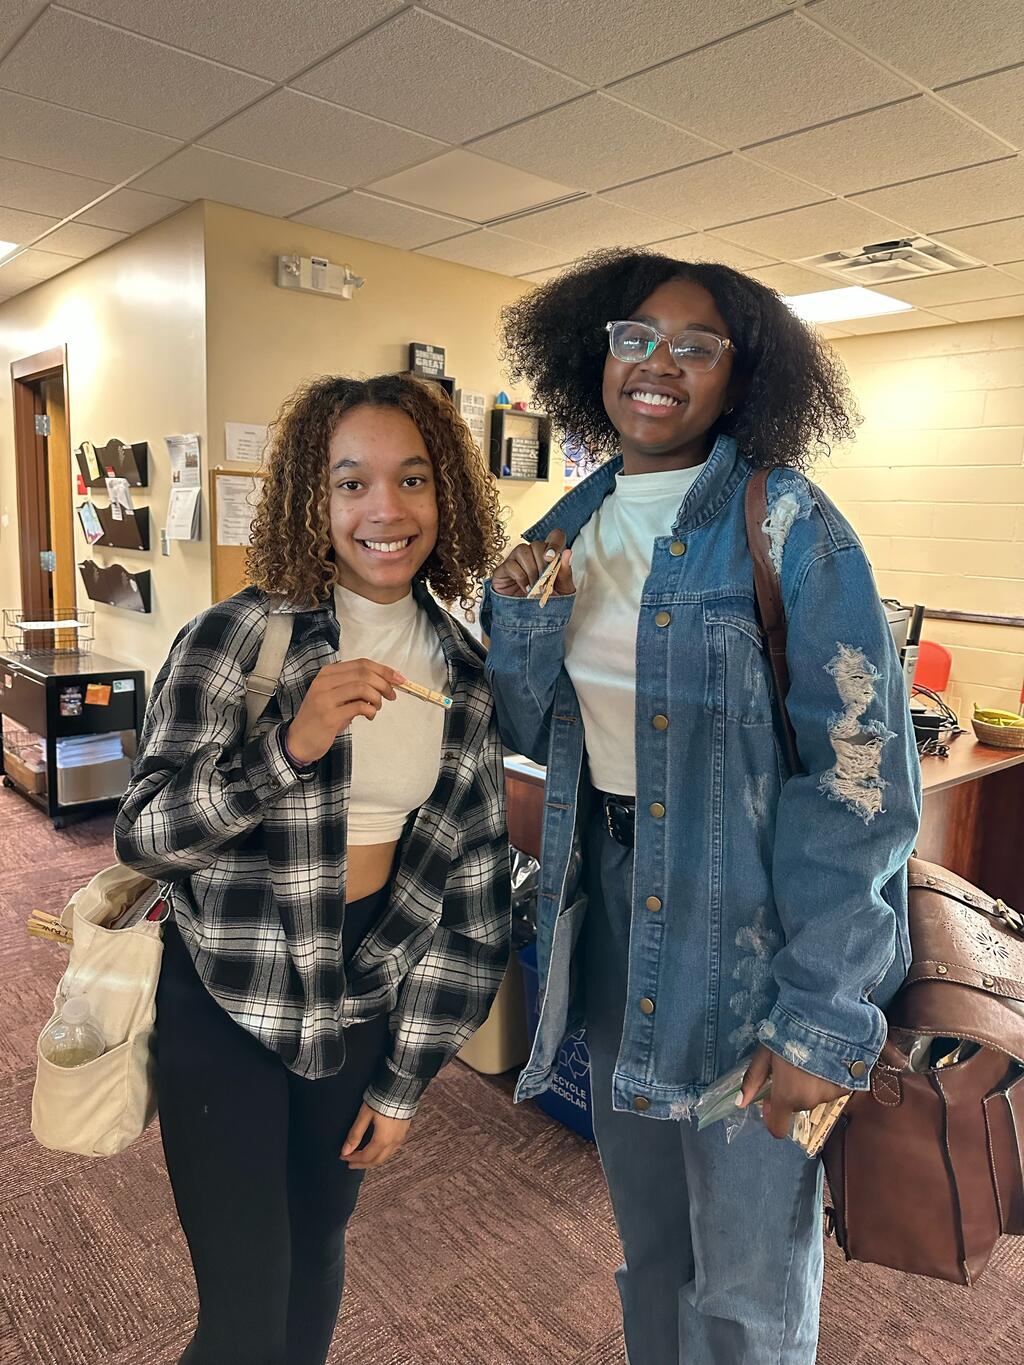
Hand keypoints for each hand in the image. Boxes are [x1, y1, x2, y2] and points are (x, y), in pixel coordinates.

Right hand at [285, 658, 401, 764]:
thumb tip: (386, 682)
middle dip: (384, 684)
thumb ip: (355, 687)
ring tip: (377, 708)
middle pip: (364, 673)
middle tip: (391, 696)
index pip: (361, 664)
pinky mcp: (329, 716)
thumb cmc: (321, 718)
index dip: (384, 670)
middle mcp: (324, 682)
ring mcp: (325, 698)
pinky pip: (359, 706)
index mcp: (327, 673)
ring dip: (377, 698)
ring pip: (362, 687)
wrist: (299, 740)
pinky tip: (370, 716)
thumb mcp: (336, 697)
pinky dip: (371, 710)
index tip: (399, 679)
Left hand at [341, 1102, 410, 1168]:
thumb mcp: (365, 1115)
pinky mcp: (404, 1131)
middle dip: (363, 1164)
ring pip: (385, 1156)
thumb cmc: (382, 1099)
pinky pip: (392, 1149)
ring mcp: (400, 1137)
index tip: (343, 1157)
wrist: (401, 1086)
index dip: (353, 1159)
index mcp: (383, 1139)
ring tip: (362, 1159)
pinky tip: (377, 1149)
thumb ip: (355, 1134)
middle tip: (351, 1163)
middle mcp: (393, 1142)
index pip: (366, 1157)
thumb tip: (345, 1151)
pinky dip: (382, 1153)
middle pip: (377, 1160)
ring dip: (373, 1160)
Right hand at [491, 529, 574, 598]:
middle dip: (543, 564)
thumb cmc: (547, 601)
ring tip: (535, 587)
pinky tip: (526, 589)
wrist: (530, 619)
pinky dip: (520, 577)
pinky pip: (510, 565)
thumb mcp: (563, 590)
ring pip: (522, 551)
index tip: (552, 558)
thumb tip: (567, 552)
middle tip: (545, 582)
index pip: (554, 537)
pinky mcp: (503, 570)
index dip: (555, 542)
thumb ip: (565, 572)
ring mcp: (515, 560)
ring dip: (531, 570)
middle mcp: (531, 553)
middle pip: (537, 544)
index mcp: (548, 554)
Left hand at [739, 1044, 849, 1139]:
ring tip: (810, 1060)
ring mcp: (829, 1096)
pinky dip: (827, 1080)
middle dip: (790, 1092)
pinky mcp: (846, 1087)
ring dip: (810, 1086)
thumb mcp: (765, 1053)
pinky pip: (831, 1090)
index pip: (778, 1128)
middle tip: (790, 1068)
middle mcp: (809, 1101)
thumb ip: (753, 1080)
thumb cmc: (789, 1033)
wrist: (826, 1018)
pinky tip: (826, 1060)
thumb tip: (740, 1102)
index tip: (770, 1101)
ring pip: (814, 1097)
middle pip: (795, 1106)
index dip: (772, 1118)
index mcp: (787, 1095)